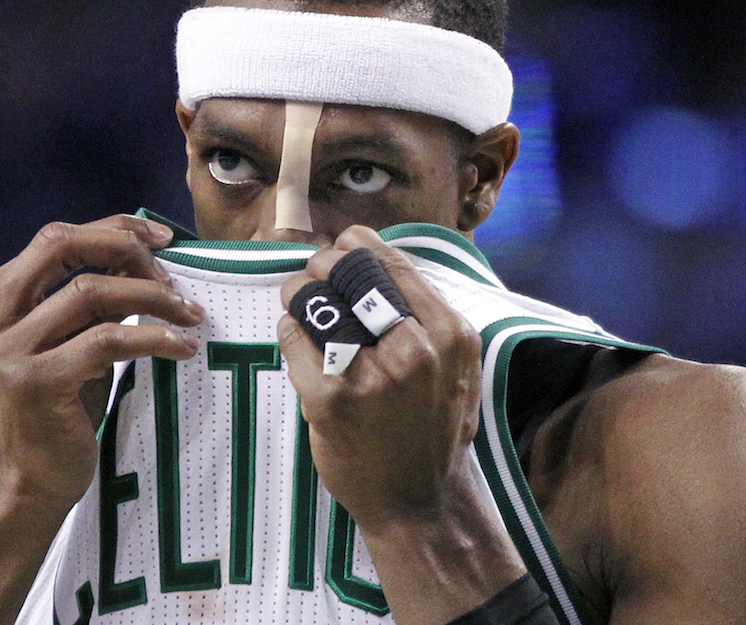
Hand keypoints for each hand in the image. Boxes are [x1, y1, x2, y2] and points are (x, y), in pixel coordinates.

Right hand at [0, 215, 203, 513]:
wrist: (20, 489)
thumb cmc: (50, 414)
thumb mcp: (58, 345)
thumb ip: (80, 302)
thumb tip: (141, 256)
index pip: (53, 239)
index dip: (111, 229)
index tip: (158, 238)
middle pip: (63, 247)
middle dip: (126, 247)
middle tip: (173, 268)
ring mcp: (4, 350)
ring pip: (92, 291)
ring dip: (152, 296)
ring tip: (190, 313)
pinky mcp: (35, 382)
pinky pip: (110, 339)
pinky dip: (156, 338)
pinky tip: (184, 348)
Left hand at [278, 225, 482, 532]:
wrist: (421, 501)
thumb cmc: (436, 426)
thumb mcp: (456, 364)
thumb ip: (428, 314)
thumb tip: (377, 257)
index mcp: (448, 333)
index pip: (389, 260)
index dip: (355, 244)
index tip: (342, 249)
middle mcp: (413, 350)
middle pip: (347, 270)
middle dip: (322, 264)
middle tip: (315, 274)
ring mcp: (369, 375)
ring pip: (312, 298)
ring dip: (298, 292)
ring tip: (298, 300)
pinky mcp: (328, 400)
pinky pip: (292, 337)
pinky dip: (288, 328)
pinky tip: (297, 336)